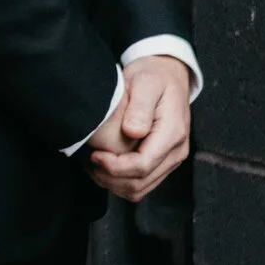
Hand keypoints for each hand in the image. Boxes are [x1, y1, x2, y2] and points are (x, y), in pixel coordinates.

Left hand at [85, 55, 190, 202]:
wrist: (168, 75)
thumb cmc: (154, 76)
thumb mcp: (146, 83)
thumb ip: (140, 107)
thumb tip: (132, 132)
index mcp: (173, 133)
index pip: (143, 165)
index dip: (115, 166)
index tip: (94, 155)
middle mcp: (176, 151)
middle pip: (140, 182)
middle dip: (110, 177)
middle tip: (88, 160)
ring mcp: (171, 159)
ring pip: (140, 188)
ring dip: (113, 182)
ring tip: (92, 164)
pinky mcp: (163, 161)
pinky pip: (142, 184)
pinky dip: (120, 182)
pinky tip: (104, 165)